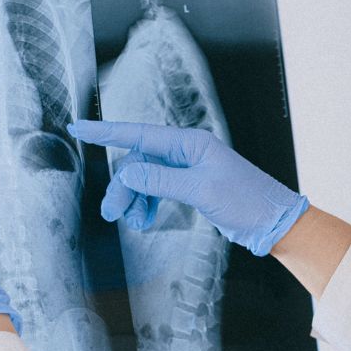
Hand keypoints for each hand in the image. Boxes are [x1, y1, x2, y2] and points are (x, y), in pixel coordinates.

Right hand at [68, 120, 309, 256]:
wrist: (272, 222)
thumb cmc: (246, 201)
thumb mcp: (201, 190)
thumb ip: (161, 180)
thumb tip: (128, 174)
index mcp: (190, 143)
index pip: (140, 134)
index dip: (106, 132)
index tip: (78, 128)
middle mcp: (186, 151)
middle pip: (138, 162)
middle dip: (123, 187)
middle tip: (112, 214)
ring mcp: (187, 169)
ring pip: (144, 179)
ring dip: (134, 199)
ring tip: (133, 222)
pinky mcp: (189, 186)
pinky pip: (156, 190)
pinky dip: (147, 204)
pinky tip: (145, 220)